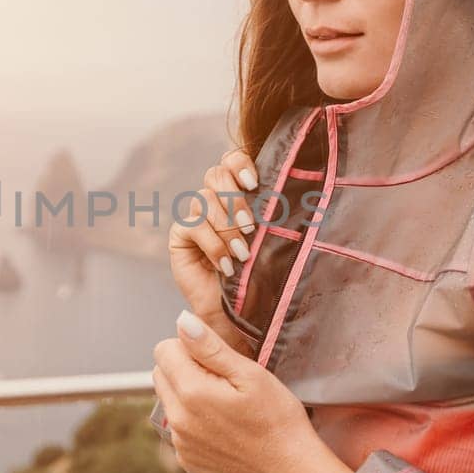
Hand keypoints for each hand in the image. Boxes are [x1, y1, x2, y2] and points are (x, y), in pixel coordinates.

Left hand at [151, 307, 327, 472]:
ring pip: (169, 400)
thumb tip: (182, 322)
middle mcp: (178, 419)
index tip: (215, 358)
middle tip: (224, 380)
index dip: (189, 346)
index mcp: (192, 392)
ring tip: (227, 405)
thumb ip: (210, 347)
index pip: (163, 350)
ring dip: (189, 395)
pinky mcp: (187, 459)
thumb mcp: (251, 374)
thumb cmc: (278, 422)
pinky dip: (194, 421)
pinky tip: (224, 426)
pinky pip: (179, 427)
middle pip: (161, 374)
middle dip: (185, 368)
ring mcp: (181, 442)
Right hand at [167, 148, 259, 354]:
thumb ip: (272, 212)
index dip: (239, 163)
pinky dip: (213, 245)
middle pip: (215, 174)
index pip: (231, 160)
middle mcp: (214, 200)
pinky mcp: (180, 236)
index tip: (255, 182)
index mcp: (238, 192)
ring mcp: (195, 216)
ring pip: (204, 200)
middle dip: (234, 199)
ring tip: (243, 254)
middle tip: (250, 227)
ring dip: (226, 228)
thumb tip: (293, 189)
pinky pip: (193, 226)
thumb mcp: (271, 239)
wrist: (239, 312)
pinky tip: (226, 266)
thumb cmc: (261, 276)